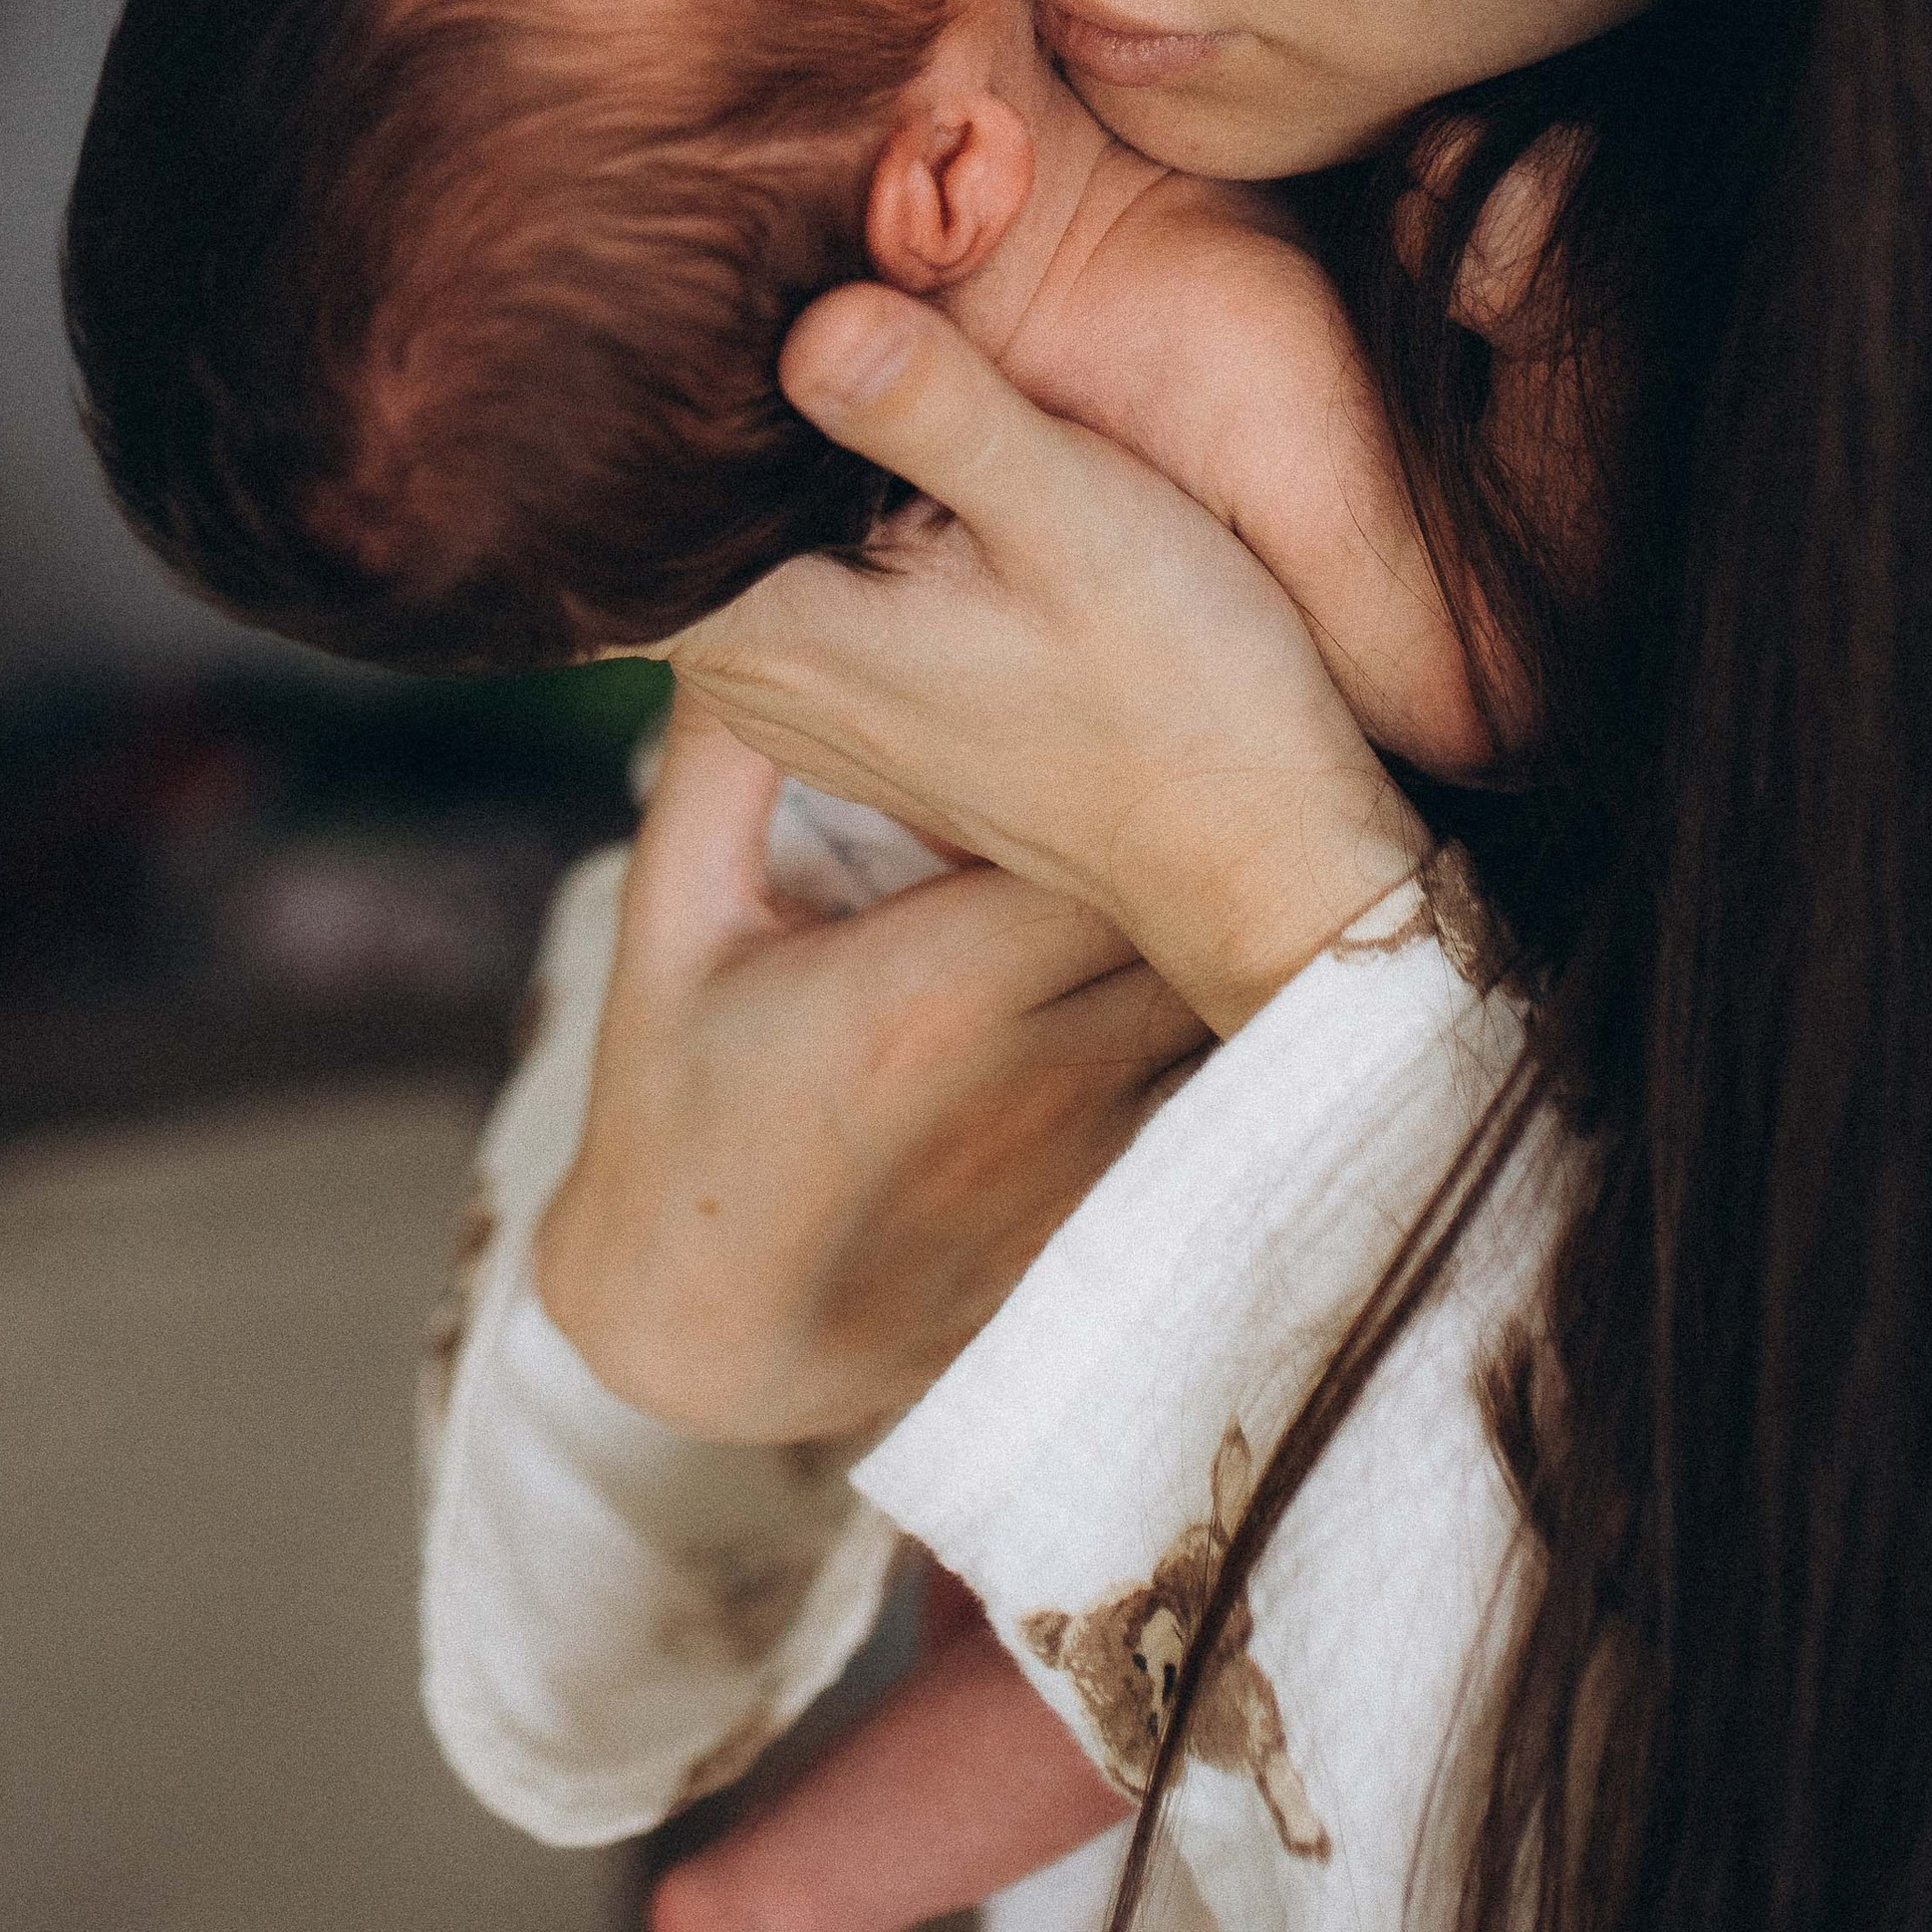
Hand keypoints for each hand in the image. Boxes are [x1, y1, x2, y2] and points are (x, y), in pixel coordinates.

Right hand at [534, 702, 1208, 1442]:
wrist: (708, 1338)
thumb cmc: (676, 1110)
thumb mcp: (671, 922)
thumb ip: (722, 766)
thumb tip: (746, 593)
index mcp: (936, 989)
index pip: (1113, 831)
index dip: (1151, 747)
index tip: (1151, 675)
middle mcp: (1045, 1072)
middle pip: (1207, 902)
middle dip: (1218, 814)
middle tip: (1225, 723)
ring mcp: (1100, 1151)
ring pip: (1236, 995)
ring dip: (1244, 912)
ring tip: (1261, 821)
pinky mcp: (1124, 1208)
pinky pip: (1223, 1085)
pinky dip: (1237, 1015)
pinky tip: (1240, 947)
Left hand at [665, 287, 1429, 1036]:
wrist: (1252, 846)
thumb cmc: (1182, 679)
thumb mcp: (1070, 513)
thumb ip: (933, 411)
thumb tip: (809, 318)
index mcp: (771, 632)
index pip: (626, 483)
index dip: (661, 364)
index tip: (712, 276)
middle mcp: (753, 683)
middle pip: (672, 506)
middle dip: (715, 397)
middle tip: (780, 271)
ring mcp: (800, 704)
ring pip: (735, 541)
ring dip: (777, 451)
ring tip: (839, 321)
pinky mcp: (857, 707)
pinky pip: (790, 581)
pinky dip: (823, 511)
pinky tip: (889, 434)